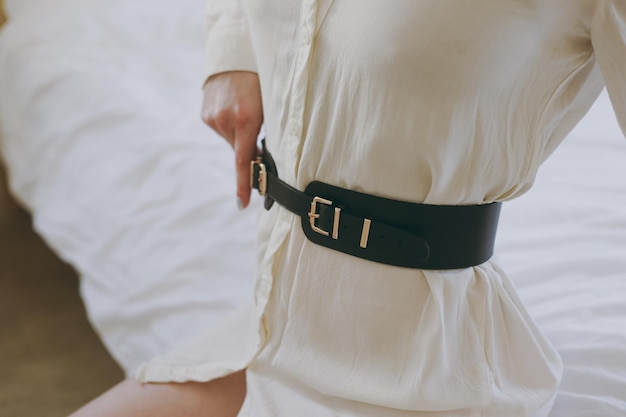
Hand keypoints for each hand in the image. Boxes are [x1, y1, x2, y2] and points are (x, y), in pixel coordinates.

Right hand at [201, 71, 262, 208]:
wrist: (235, 52)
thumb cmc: (262, 79)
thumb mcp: (270, 104)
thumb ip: (265, 131)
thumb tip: (262, 157)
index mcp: (246, 119)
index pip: (244, 161)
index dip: (245, 184)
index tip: (243, 204)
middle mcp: (226, 120)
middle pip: (239, 151)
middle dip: (249, 149)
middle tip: (259, 130)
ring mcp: (213, 118)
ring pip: (230, 141)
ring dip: (239, 134)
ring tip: (246, 109)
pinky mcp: (205, 114)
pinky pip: (222, 130)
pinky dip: (230, 126)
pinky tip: (234, 107)